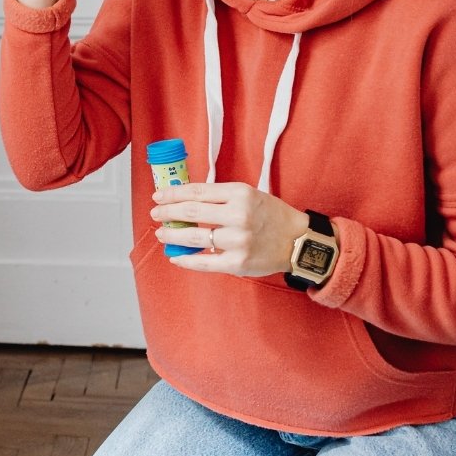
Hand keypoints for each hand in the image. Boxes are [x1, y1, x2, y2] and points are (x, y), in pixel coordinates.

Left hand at [149, 182, 311, 276]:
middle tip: (156, 215)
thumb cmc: (270, 215)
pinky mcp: (238, 263)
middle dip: (167, 213)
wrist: (299, 241)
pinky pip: (204, 263)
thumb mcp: (249, 194)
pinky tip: (175, 256)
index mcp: (240, 194)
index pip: (197, 191)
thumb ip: (220, 196)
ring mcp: (238, 241)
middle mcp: (238, 216)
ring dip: (172, 235)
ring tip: (162, 234)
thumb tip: (184, 197)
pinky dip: (186, 260)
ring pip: (194, 237)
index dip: (173, 194)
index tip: (159, 196)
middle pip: (191, 212)